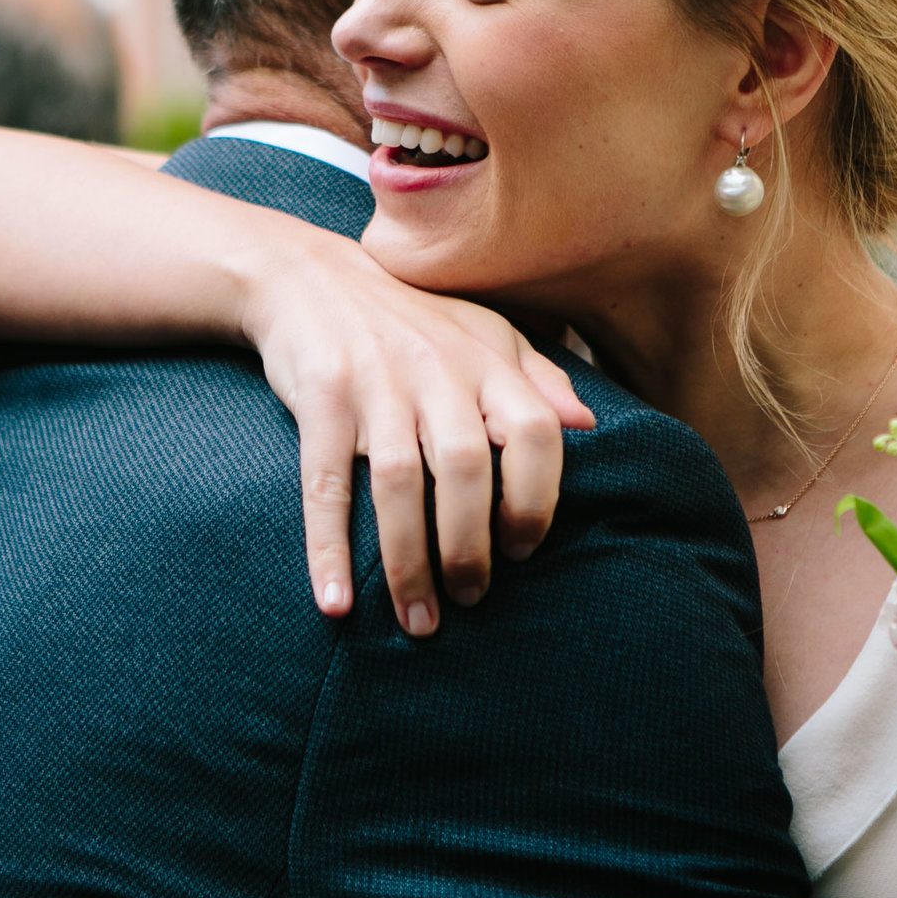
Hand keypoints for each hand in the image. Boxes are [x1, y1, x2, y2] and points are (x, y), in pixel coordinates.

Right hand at [238, 232, 593, 636]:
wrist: (308, 276)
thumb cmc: (409, 318)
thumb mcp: (483, 331)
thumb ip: (538, 377)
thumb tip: (587, 426)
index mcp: (486, 360)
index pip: (534, 433)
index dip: (536, 498)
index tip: (523, 551)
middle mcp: (436, 369)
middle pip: (466, 468)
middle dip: (471, 547)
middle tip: (471, 599)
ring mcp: (375, 384)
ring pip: (399, 484)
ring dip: (408, 564)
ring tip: (418, 621)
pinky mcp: (320, 399)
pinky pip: (325, 485)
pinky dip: (327, 549)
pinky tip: (336, 604)